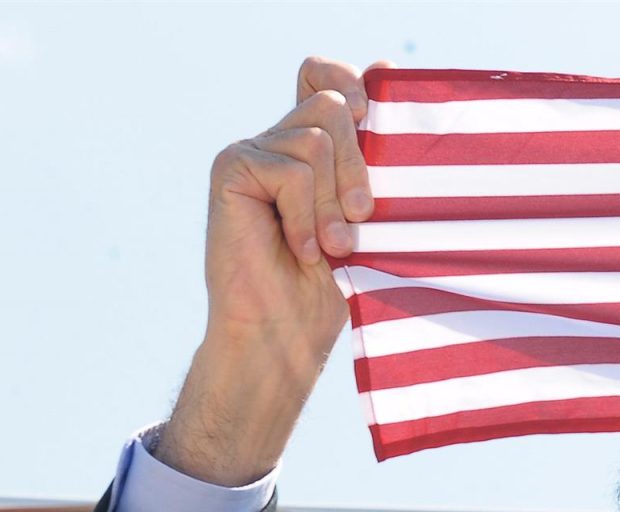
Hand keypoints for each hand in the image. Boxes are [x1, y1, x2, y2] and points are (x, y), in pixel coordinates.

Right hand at [158, 57, 391, 485]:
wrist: (286, 338)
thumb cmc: (334, 289)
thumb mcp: (368, 217)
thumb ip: (374, 155)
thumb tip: (387, 65)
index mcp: (311, 148)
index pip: (324, 74)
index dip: (351, 83)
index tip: (374, 118)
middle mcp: (278, 140)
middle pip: (331, 103)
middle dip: (359, 165)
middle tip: (361, 220)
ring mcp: (252, 152)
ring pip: (317, 137)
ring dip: (334, 201)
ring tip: (331, 246)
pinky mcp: (232, 169)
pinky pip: (293, 170)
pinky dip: (307, 216)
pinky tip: (301, 250)